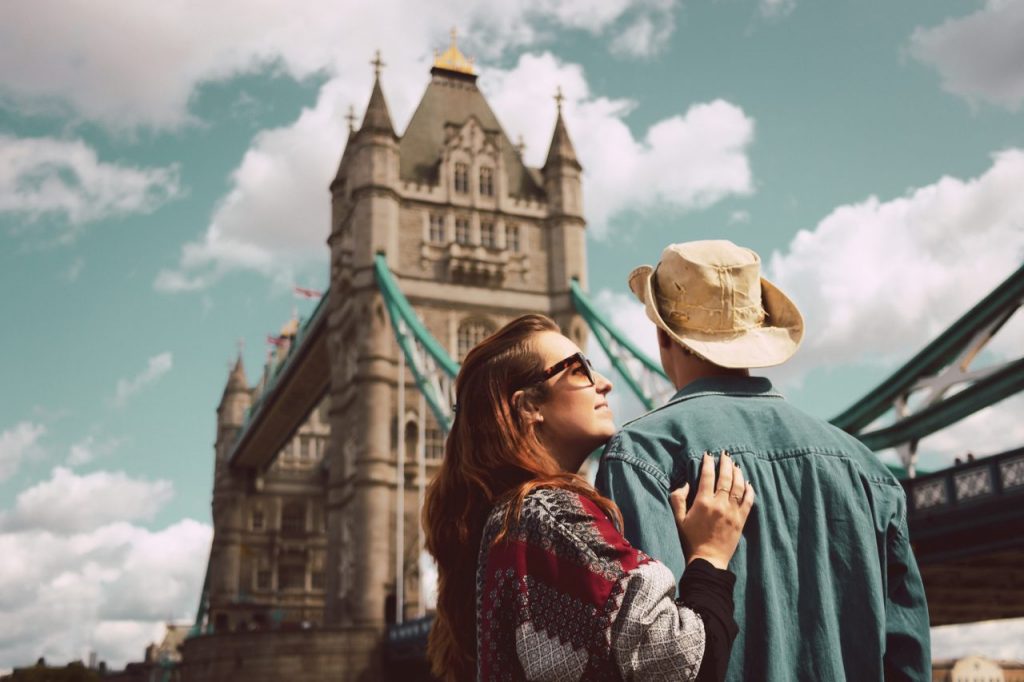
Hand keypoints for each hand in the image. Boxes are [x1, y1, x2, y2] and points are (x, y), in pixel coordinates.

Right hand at [669, 451, 754, 569]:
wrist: (708, 560)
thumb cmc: (690, 540)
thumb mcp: (678, 519)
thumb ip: (678, 499)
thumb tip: (685, 484)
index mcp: (703, 502)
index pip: (707, 476)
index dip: (708, 463)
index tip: (708, 455)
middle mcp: (720, 504)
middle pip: (725, 477)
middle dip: (726, 463)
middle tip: (725, 455)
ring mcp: (733, 511)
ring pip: (738, 486)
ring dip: (737, 473)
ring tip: (735, 465)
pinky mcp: (741, 520)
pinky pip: (749, 501)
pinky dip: (749, 490)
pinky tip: (747, 483)